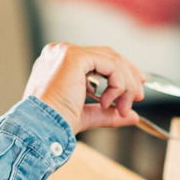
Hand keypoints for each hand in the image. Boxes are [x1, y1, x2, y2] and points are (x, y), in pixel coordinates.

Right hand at [23, 42, 144, 132]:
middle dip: (128, 76)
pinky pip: (110, 64)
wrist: (40, 127)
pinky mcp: (74, 56)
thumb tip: (132, 116)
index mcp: (59, 64)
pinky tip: (109, 101)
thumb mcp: (87, 115)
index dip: (120, 72)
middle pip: (107, 55)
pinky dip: (118, 83)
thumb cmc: (53, 124)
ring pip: (112, 60)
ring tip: (124, 107)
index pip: (98, 59)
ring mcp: (65, 52)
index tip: (135, 89)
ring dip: (125, 85)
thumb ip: (108, 113)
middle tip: (139, 96)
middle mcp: (60, 53)